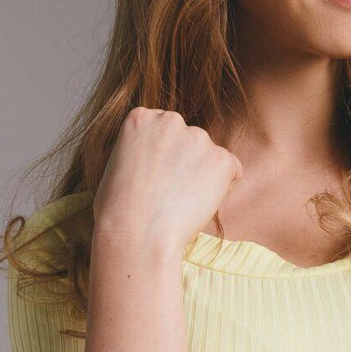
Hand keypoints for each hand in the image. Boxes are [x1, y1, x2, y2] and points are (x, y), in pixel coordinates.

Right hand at [93, 107, 243, 253]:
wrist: (136, 234)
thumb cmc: (118, 210)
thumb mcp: (117, 163)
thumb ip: (142, 149)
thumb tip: (160, 157)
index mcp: (142, 117)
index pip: (165, 130)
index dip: (162, 157)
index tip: (153, 177)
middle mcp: (171, 120)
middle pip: (189, 140)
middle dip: (185, 162)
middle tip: (169, 193)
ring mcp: (198, 137)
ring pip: (210, 156)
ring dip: (203, 176)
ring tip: (180, 202)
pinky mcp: (221, 159)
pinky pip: (232, 170)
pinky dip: (222, 188)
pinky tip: (199, 204)